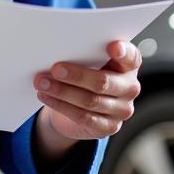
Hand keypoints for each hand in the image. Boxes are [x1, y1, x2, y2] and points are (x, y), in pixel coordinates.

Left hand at [32, 41, 141, 162]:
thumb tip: (60, 50)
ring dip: (62, 91)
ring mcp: (122, 110)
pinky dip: (61, 106)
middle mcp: (130, 88)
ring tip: (42, 83)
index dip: (123, 52)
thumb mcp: (90, 62)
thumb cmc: (87, 74)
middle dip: (77, 75)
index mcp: (129, 66)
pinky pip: (83, 117)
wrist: (80, 106)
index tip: (113, 46)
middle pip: (103, 82)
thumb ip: (85, 54)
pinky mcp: (109, 127)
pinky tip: (46, 97)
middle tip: (55, 69)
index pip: (131, 57)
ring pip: (90, 101)